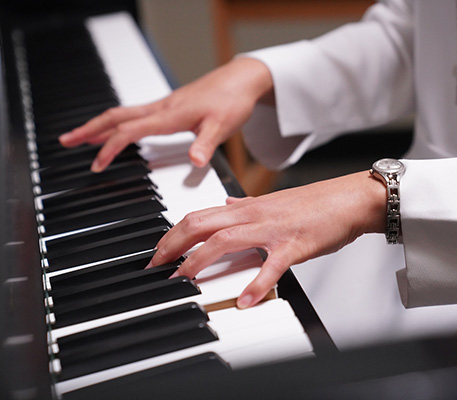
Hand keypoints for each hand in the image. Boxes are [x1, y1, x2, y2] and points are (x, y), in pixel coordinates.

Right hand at [59, 57, 273, 171]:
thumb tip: (195, 161)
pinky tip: (117, 129)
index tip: (96, 164)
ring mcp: (164, 105)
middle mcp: (162, 108)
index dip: (110, 148)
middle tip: (66, 141)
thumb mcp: (222, 126)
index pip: (130, 131)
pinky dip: (118, 122)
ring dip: (99, 124)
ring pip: (122, 113)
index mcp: (170, 115)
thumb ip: (206, 144)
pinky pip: (135, 113)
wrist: (241, 79)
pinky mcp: (170, 106)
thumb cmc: (232, 100)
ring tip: (81, 136)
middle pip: (116, 117)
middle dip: (89, 129)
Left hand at [147, 171, 386, 307]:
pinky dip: (256, 284)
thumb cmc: (316, 203)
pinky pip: (271, 265)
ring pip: (226, 240)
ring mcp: (273, 229)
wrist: (349, 199)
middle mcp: (255, 215)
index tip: (159, 251)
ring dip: (199, 260)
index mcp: (249, 207)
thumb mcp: (274, 201)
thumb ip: (246, 204)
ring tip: (184, 280)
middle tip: (157, 267)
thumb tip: (225, 204)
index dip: (174, 233)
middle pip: (202, 224)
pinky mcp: (294, 245)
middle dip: (173, 245)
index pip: (200, 215)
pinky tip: (244, 301)